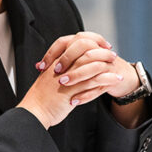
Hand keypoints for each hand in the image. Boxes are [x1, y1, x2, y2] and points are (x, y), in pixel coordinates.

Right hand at [17, 31, 135, 127]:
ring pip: (92, 63)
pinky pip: (94, 81)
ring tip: (116, 65)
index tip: (101, 45)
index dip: (91, 40)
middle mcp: (61, 65)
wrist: (34, 111)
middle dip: (101, 50)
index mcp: (56, 60)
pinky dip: (108, 79)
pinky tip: (116, 79)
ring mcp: (67, 77)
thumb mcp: (50, 77)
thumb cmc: (42, 97)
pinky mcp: (72, 90)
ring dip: (107, 62)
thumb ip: (61, 68)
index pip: (76, 40)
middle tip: (112, 54)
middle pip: (85, 48)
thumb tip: (75, 63)